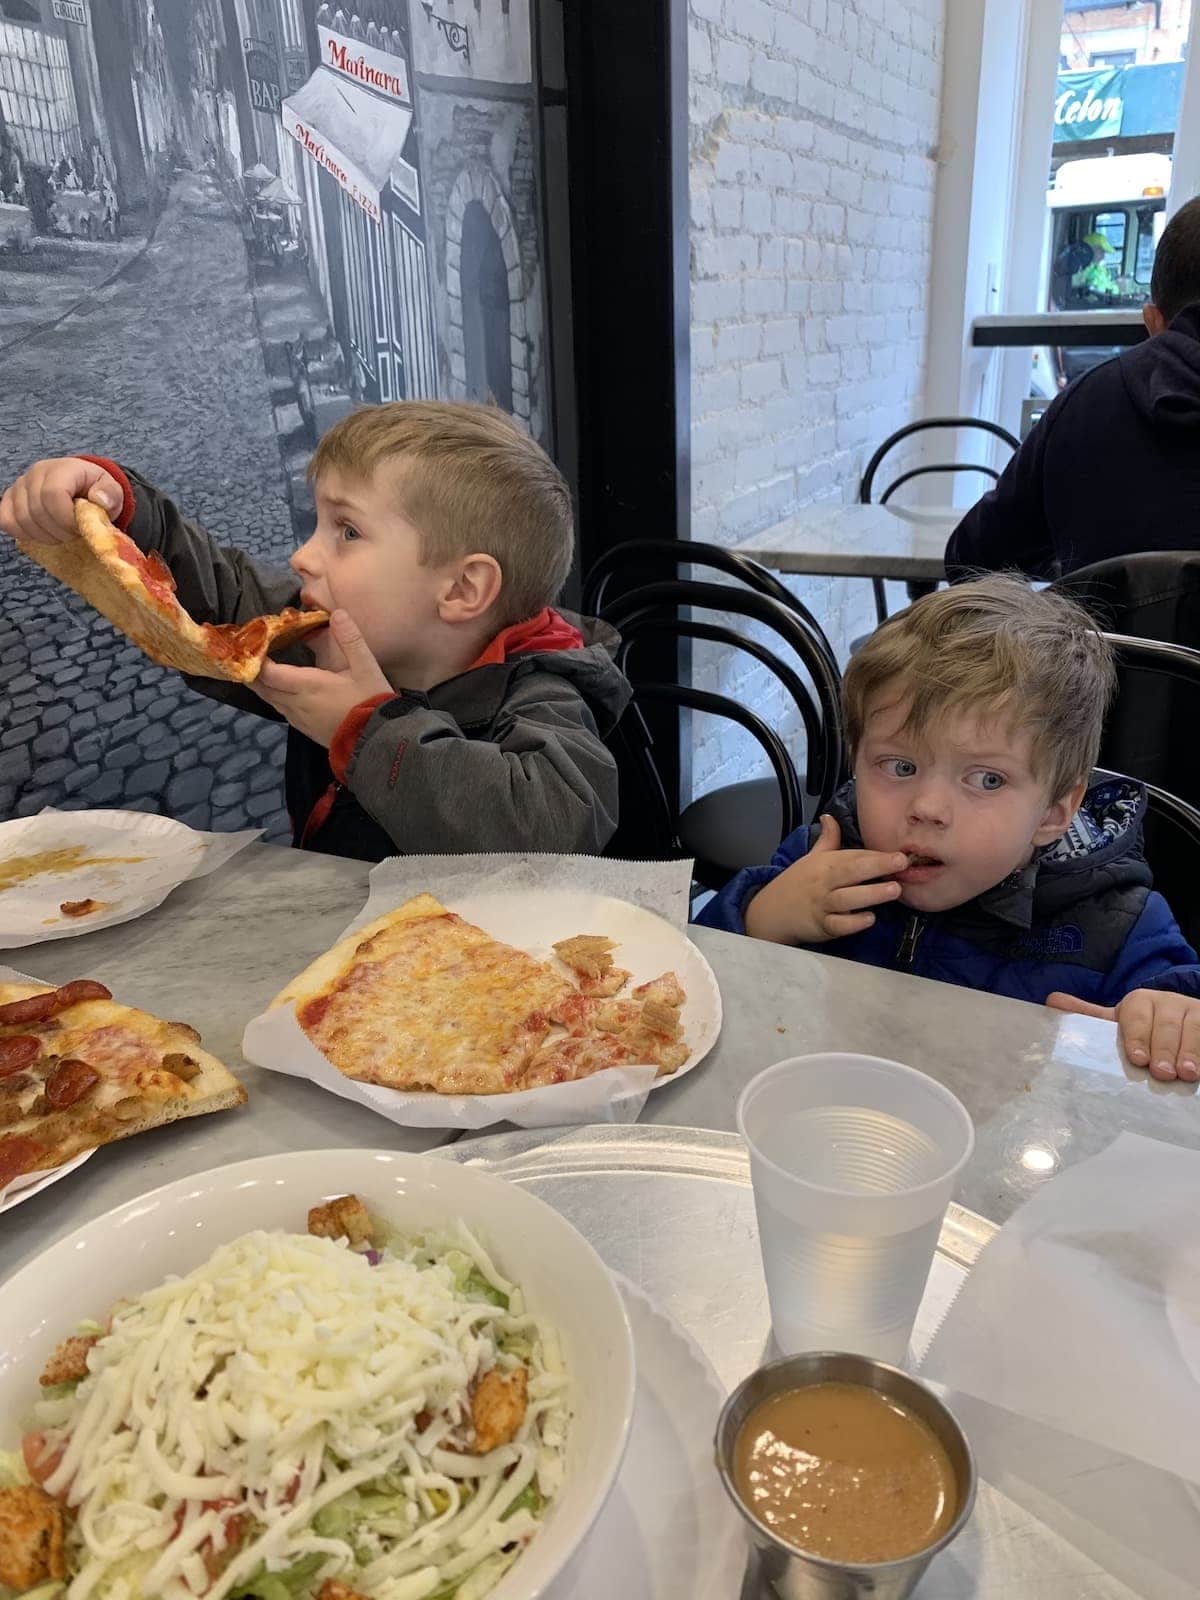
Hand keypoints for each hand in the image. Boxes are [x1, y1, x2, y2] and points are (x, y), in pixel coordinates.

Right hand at [0, 456, 123, 544]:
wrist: (80, 486)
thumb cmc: (95, 490)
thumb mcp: (112, 490)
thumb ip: (110, 494)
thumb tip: (100, 500)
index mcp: (61, 469)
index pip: (52, 495)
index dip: (66, 519)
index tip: (80, 528)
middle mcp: (35, 474)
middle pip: (36, 511)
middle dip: (58, 531)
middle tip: (74, 534)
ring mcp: (19, 487)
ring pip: (21, 520)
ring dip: (44, 535)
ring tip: (61, 533)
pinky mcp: (9, 500)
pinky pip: (6, 521)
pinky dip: (24, 533)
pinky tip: (42, 534)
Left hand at [252, 609, 392, 748]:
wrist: (377, 742)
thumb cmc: (371, 703)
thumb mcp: (367, 668)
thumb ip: (351, 639)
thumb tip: (338, 613)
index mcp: (308, 686)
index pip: (269, 672)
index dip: (256, 658)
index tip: (252, 643)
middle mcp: (296, 703)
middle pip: (262, 687)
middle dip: (251, 671)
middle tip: (245, 653)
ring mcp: (298, 718)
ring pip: (269, 700)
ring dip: (260, 684)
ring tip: (255, 668)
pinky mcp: (304, 728)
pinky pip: (280, 709)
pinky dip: (272, 695)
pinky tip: (276, 688)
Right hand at [744, 814, 906, 944]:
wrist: (771, 911)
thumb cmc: (797, 883)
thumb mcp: (811, 858)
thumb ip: (827, 839)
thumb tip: (829, 816)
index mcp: (826, 863)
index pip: (853, 856)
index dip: (877, 855)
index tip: (900, 854)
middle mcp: (825, 881)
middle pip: (851, 871)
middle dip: (877, 865)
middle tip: (902, 862)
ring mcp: (823, 904)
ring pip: (848, 898)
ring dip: (871, 893)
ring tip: (894, 890)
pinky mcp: (822, 926)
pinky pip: (838, 925)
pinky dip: (853, 923)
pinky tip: (870, 919)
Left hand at [1047, 988, 1199, 1082]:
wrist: (1181, 1017)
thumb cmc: (1144, 1025)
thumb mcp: (1119, 1021)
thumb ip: (1089, 1016)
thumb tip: (1051, 1000)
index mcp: (1140, 1001)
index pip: (1136, 1016)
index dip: (1137, 1037)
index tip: (1138, 1059)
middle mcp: (1168, 1002)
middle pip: (1166, 1024)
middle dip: (1163, 1049)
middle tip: (1162, 1072)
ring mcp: (1194, 1012)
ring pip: (1193, 1029)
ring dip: (1190, 1052)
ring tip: (1186, 1073)